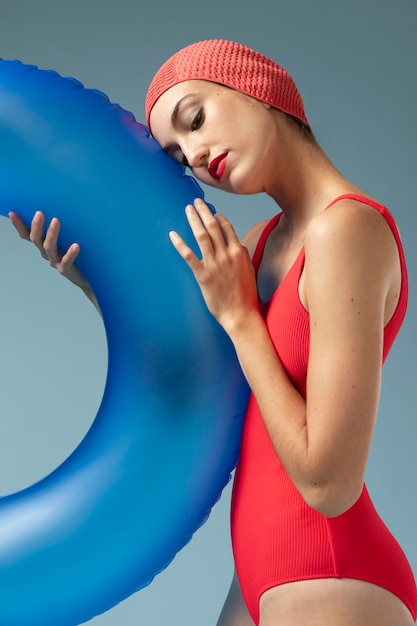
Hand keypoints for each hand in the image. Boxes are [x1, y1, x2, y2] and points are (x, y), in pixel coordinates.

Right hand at [8, 211, 98, 309]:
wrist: (87, 278)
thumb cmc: (78, 255)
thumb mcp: (68, 240)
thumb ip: (64, 228)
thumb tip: (64, 206)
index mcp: (44, 245)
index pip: (27, 235)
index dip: (19, 225)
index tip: (12, 213)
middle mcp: (47, 253)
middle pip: (36, 240)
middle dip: (36, 226)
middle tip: (39, 213)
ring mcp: (55, 262)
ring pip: (49, 248)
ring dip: (52, 234)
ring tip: (56, 221)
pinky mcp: (66, 270)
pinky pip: (67, 261)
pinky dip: (70, 253)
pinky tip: (76, 246)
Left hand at [169, 198, 258, 333]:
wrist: (240, 314)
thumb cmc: (245, 295)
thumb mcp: (249, 270)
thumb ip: (243, 255)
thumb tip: (237, 244)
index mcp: (239, 252)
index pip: (228, 228)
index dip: (219, 217)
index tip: (213, 211)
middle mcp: (227, 255)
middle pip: (213, 226)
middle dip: (204, 211)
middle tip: (196, 202)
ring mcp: (214, 264)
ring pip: (202, 236)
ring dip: (193, 220)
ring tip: (187, 210)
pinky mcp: (203, 275)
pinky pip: (188, 255)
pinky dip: (180, 243)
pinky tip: (172, 234)